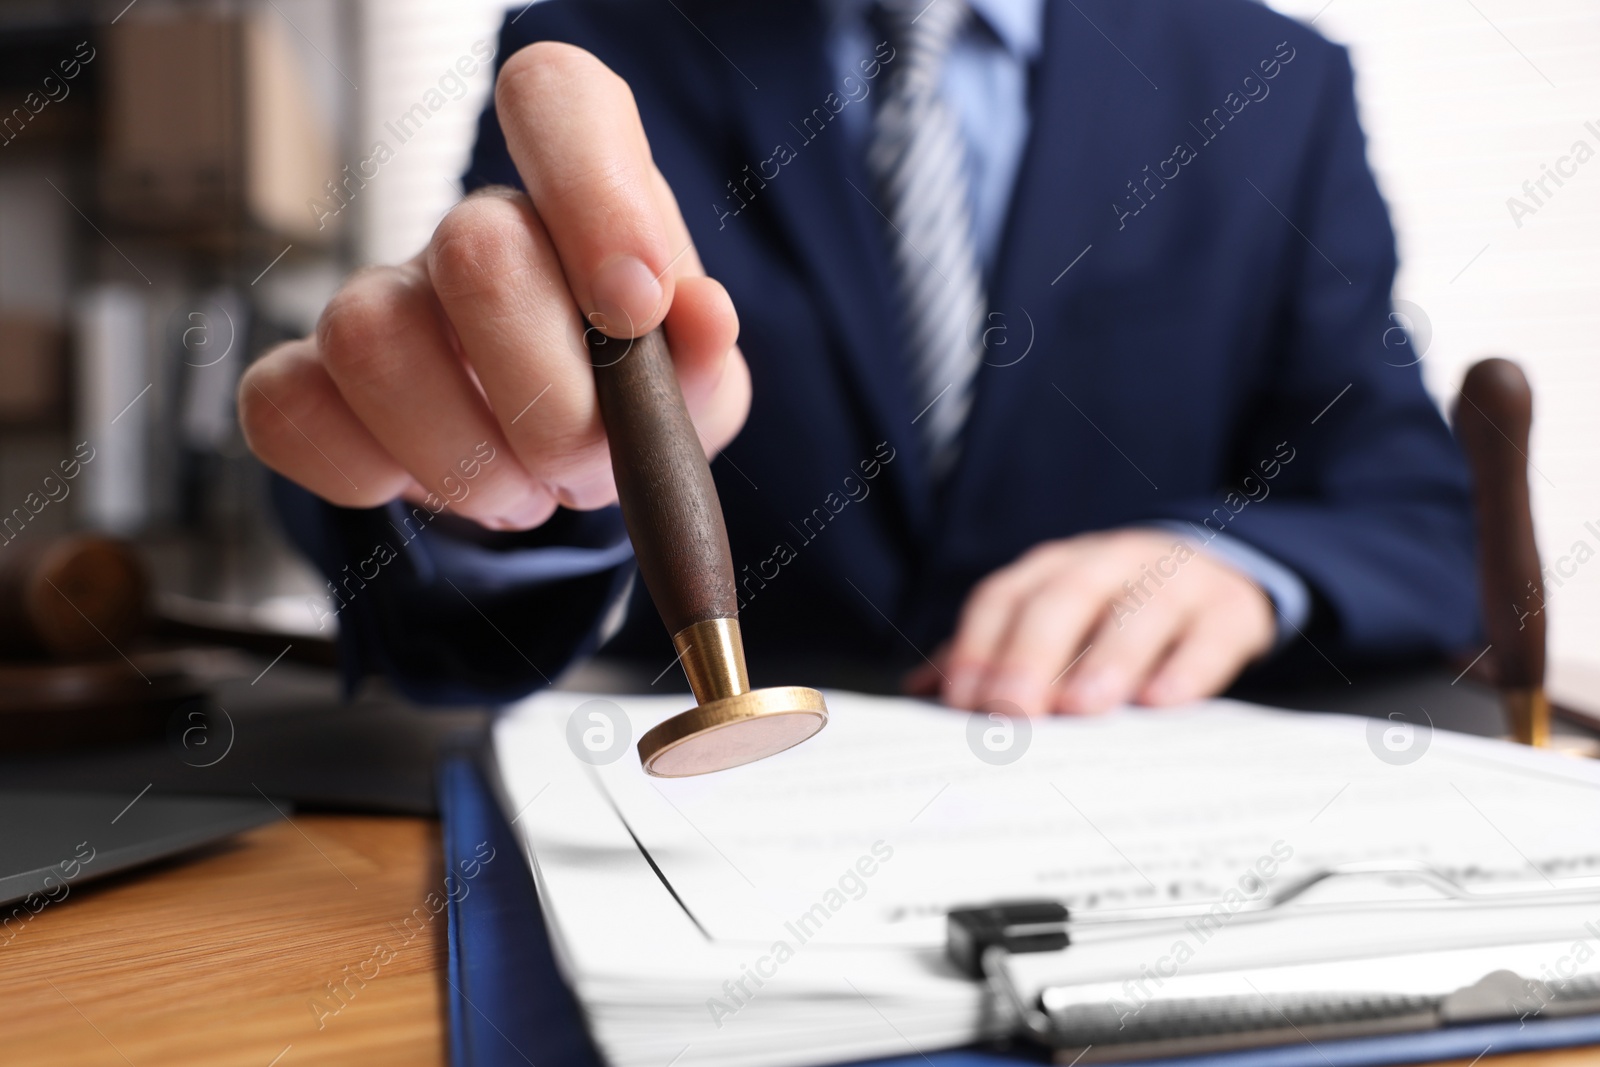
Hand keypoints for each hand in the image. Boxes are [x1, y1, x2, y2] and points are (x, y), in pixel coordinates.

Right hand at [240, 44, 749, 529]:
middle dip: (545, 402)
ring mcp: (380, 296)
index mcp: (579, 194)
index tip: (634, 308)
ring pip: (370, 339)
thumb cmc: (625, 406)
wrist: (552, 470)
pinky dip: (368, 475)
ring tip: (517, 489)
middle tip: (576, 466)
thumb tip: (702, 316)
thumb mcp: (691, 392)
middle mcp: (474, 229)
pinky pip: (289, 409)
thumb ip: (702, 358)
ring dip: (463, 459)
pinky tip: (424, 482)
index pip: (557, 97)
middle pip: (472, 251)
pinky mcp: (306, 376)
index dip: (594, 190)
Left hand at [906, 529, 1275, 715]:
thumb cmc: (1115, 610)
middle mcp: (1109, 564)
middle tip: (1011, 711)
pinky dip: (1186, 668)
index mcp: (1055, 568)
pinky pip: (1208, 635)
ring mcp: (1173, 581)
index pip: (1005, 597)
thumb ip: (993, 651)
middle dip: (1031, 655)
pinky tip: (1163, 702)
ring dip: (1108, 658)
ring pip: (1139, 611)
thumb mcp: (1056, 617)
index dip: (979, 644)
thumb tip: (921, 691)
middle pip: (1064, 599)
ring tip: (1081, 707)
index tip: (962, 701)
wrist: (1222, 573)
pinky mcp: (1229, 611)